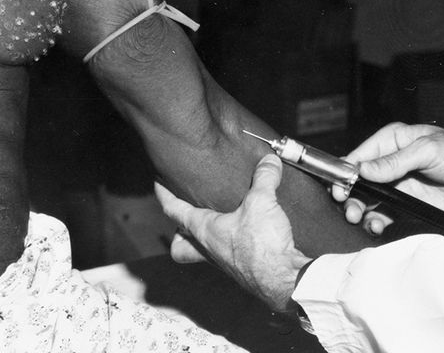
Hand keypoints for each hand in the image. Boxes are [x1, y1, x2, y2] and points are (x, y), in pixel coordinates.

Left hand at [154, 154, 312, 311]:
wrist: (284, 280)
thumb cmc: (263, 247)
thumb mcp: (262, 203)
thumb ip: (264, 178)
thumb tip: (269, 162)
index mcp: (204, 230)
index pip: (174, 210)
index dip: (164, 194)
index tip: (158, 184)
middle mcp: (209, 249)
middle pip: (180, 246)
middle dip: (178, 233)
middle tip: (184, 219)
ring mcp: (224, 263)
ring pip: (203, 253)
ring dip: (205, 239)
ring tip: (217, 224)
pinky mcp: (243, 270)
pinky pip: (227, 257)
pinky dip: (230, 245)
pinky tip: (246, 235)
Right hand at [333, 122, 443, 234]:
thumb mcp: (427, 151)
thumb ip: (395, 162)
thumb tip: (364, 170)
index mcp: (391, 141)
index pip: (359, 156)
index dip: (345, 171)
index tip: (339, 186)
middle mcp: (389, 163)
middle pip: (357, 180)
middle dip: (349, 194)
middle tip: (349, 207)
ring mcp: (396, 184)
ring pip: (366, 199)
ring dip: (359, 209)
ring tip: (359, 218)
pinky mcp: (405, 204)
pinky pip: (383, 214)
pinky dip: (375, 221)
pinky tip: (376, 225)